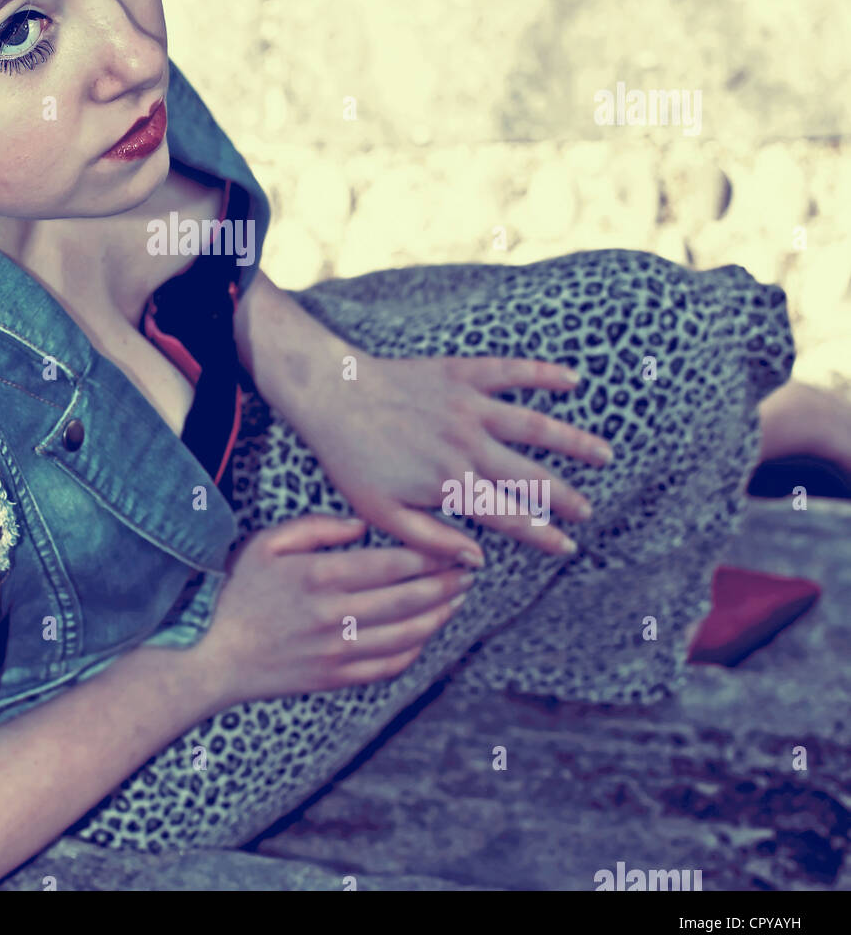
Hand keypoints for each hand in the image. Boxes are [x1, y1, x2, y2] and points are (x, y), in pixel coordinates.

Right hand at [193, 514, 470, 706]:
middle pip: (409, 599)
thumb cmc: (240, 592)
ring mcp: (338, 651)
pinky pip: (389, 665)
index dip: (431, 555)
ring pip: (408, 634)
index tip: (453, 546)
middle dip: (447, 583)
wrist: (217, 655)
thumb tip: (363, 525)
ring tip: (457, 599)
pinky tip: (425, 633)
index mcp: (320, 576)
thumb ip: (315, 527)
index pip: (393, 564)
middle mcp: (334, 615)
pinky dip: (415, 649)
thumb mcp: (266, 543)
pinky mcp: (337, 677)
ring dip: (439, 616)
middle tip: (469, 571)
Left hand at [301, 354, 613, 562]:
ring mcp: (468, 406)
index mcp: (450, 484)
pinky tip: (573, 379)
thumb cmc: (350, 457)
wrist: (330, 393)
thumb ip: (431, 539)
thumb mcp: (380, 513)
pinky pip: (511, 372)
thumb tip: (477, 562)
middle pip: (531, 477)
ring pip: (534, 426)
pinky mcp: (461, 373)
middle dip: (565, 497)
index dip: (542, 535)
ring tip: (603, 454)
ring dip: (573, 441)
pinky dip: (543, 374)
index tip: (567, 548)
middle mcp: (468, 446)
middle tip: (589, 511)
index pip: (509, 517)